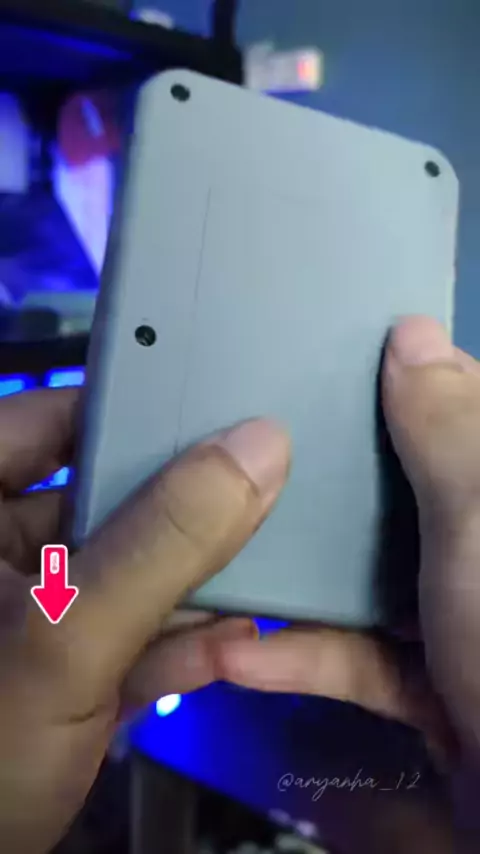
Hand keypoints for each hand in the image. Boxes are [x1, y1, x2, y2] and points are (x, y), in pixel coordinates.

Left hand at [0, 391, 289, 852]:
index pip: (48, 420)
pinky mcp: (53, 671)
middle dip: (180, 514)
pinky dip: (169, 643)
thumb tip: (259, 447)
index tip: (216, 411)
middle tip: (261, 489)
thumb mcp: (67, 636)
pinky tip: (225, 646)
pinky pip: (118, 634)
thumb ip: (163, 542)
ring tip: (261, 569)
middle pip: (99, 499)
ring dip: (187, 585)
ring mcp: (26, 616)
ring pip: (119, 572)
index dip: (131, 409)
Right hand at [218, 317, 479, 768]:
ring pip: (375, 580)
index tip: (331, 370)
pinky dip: (306, 657)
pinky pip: (364, 657)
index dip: (407, 388)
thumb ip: (447, 432)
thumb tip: (412, 332)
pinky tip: (242, 659)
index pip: (464, 419)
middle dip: (332, 487)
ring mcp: (466, 622)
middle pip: (409, 498)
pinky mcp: (435, 686)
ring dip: (297, 586)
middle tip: (257, 456)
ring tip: (224, 561)